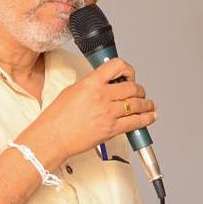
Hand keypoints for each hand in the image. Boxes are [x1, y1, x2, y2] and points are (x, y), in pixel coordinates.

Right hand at [20, 58, 156, 164]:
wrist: (53, 137)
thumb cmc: (57, 117)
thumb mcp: (72, 90)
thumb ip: (91, 85)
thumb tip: (103, 84)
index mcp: (91, 83)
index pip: (117, 66)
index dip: (127, 69)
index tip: (129, 74)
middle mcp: (102, 96)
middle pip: (132, 87)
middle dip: (139, 90)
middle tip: (139, 92)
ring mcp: (108, 113)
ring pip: (137, 104)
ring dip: (146, 104)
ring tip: (149, 104)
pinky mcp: (111, 129)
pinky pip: (135, 122)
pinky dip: (146, 119)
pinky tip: (149, 117)